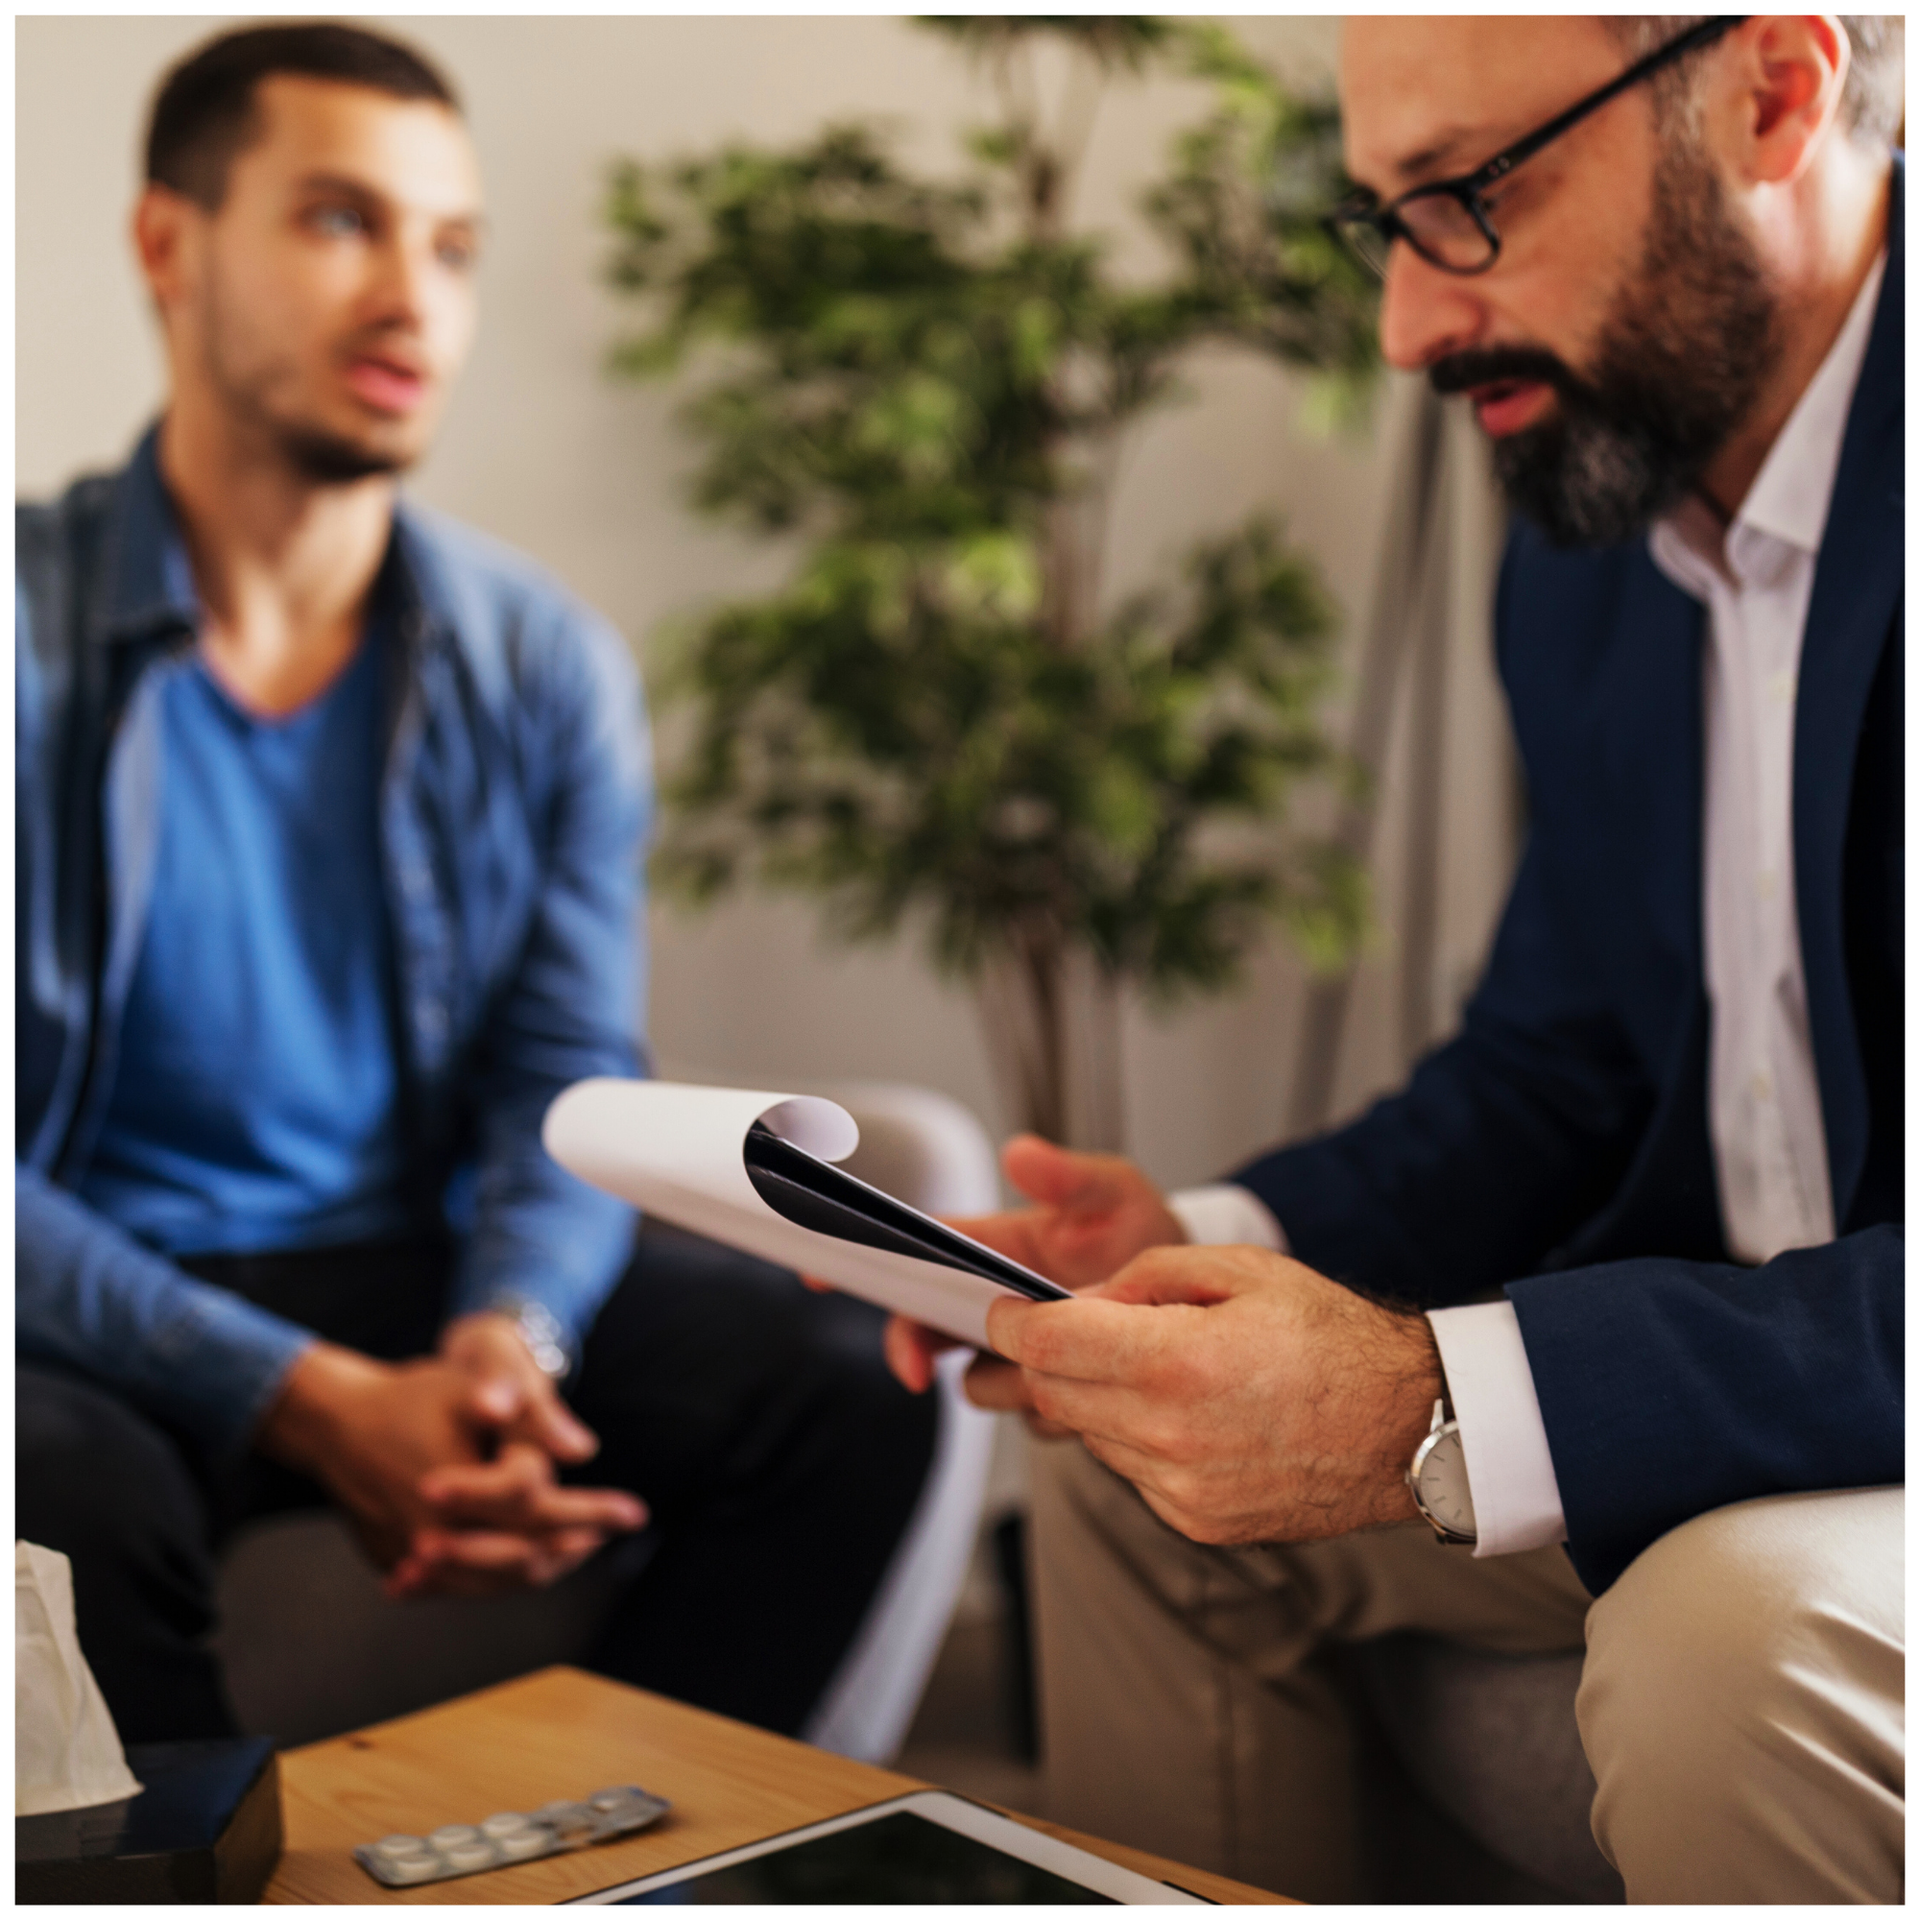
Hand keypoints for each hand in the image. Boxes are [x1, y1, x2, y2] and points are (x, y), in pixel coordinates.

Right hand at [256, 1317, 646, 1598]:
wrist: (333, 1421)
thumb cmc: (409, 1398)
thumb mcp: (470, 1389)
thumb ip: (530, 1419)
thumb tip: (584, 1448)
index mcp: (464, 1495)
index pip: (546, 1513)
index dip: (596, 1512)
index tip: (635, 1515)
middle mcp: (438, 1538)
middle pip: (525, 1559)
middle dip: (574, 1546)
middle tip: (608, 1532)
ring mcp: (414, 1558)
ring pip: (494, 1581)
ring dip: (539, 1566)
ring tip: (575, 1547)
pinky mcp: (397, 1565)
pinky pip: (457, 1584)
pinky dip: (494, 1574)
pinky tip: (517, 1560)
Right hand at [884, 1135, 1185, 1424]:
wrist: (1199, 1300)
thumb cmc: (1145, 1234)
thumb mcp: (1116, 1193)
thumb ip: (1069, 1175)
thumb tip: (1021, 1152)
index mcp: (994, 1244)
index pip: (915, 1249)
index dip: (866, 1260)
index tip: (824, 1273)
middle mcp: (993, 1300)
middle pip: (922, 1324)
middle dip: (912, 1344)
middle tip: (919, 1363)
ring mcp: (1016, 1350)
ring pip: (974, 1381)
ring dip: (1000, 1380)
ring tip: (1047, 1363)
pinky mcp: (1047, 1392)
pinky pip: (1029, 1414)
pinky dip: (1051, 1405)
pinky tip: (1089, 1385)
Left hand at [982, 1244, 1441, 1546]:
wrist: (1409, 1427)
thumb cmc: (1334, 1340)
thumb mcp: (1238, 1270)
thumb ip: (1144, 1278)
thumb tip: (1082, 1301)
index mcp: (1175, 1363)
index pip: (1046, 1345)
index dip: (1010, 1322)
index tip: (1002, 1310)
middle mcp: (1170, 1436)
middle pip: (1053, 1395)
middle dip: (1047, 1358)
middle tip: (1069, 1328)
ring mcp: (1182, 1490)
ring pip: (1088, 1437)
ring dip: (1094, 1399)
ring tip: (1150, 1366)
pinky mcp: (1197, 1522)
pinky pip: (1131, 1472)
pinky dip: (1135, 1439)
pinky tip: (1184, 1412)